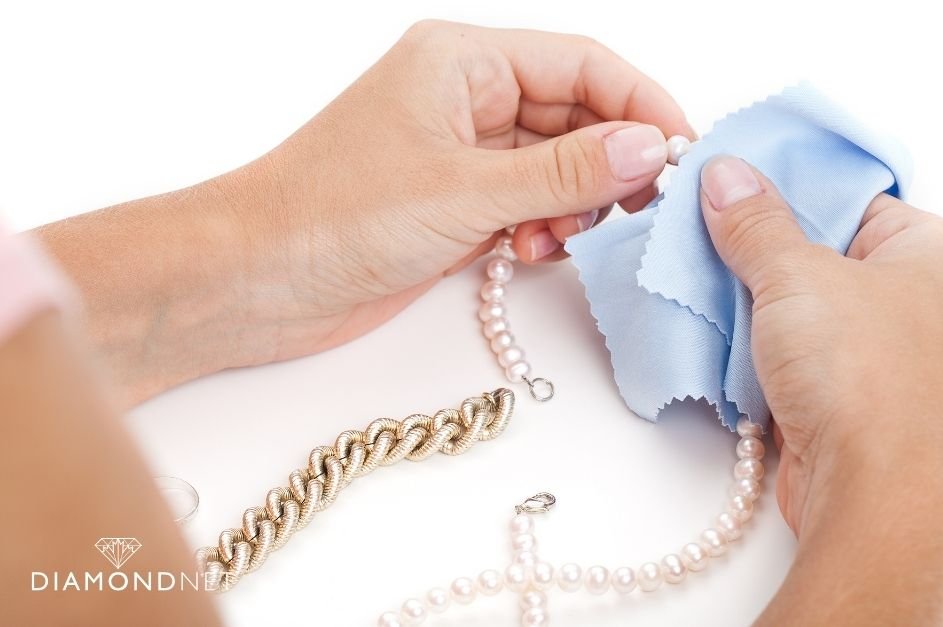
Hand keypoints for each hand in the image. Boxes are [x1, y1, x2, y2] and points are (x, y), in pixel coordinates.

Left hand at [38, 21, 690, 402]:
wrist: (254, 282)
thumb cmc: (331, 214)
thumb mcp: (466, 190)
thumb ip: (566, 172)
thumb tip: (649, 148)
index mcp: (463, 62)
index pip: (584, 65)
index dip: (641, 105)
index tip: (682, 153)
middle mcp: (466, 99)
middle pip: (576, 116)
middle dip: (612, 163)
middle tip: (643, 208)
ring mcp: (462, 156)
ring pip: (557, 168)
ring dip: (576, 205)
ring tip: (562, 237)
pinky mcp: (456, 207)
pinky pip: (530, 206)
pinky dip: (545, 229)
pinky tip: (531, 251)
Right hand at [697, 156, 942, 624]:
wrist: (873, 499)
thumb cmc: (862, 375)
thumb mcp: (797, 276)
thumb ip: (754, 222)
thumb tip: (725, 175)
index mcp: (942, 252)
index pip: (854, 198)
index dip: (788, 191)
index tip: (728, 185)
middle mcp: (931, 302)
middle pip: (829, 254)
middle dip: (765, 252)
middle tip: (703, 232)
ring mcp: (898, 357)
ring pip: (812, 310)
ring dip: (759, 305)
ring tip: (701, 282)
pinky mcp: (863, 402)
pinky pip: (806, 357)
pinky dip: (766, 349)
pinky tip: (720, 337)